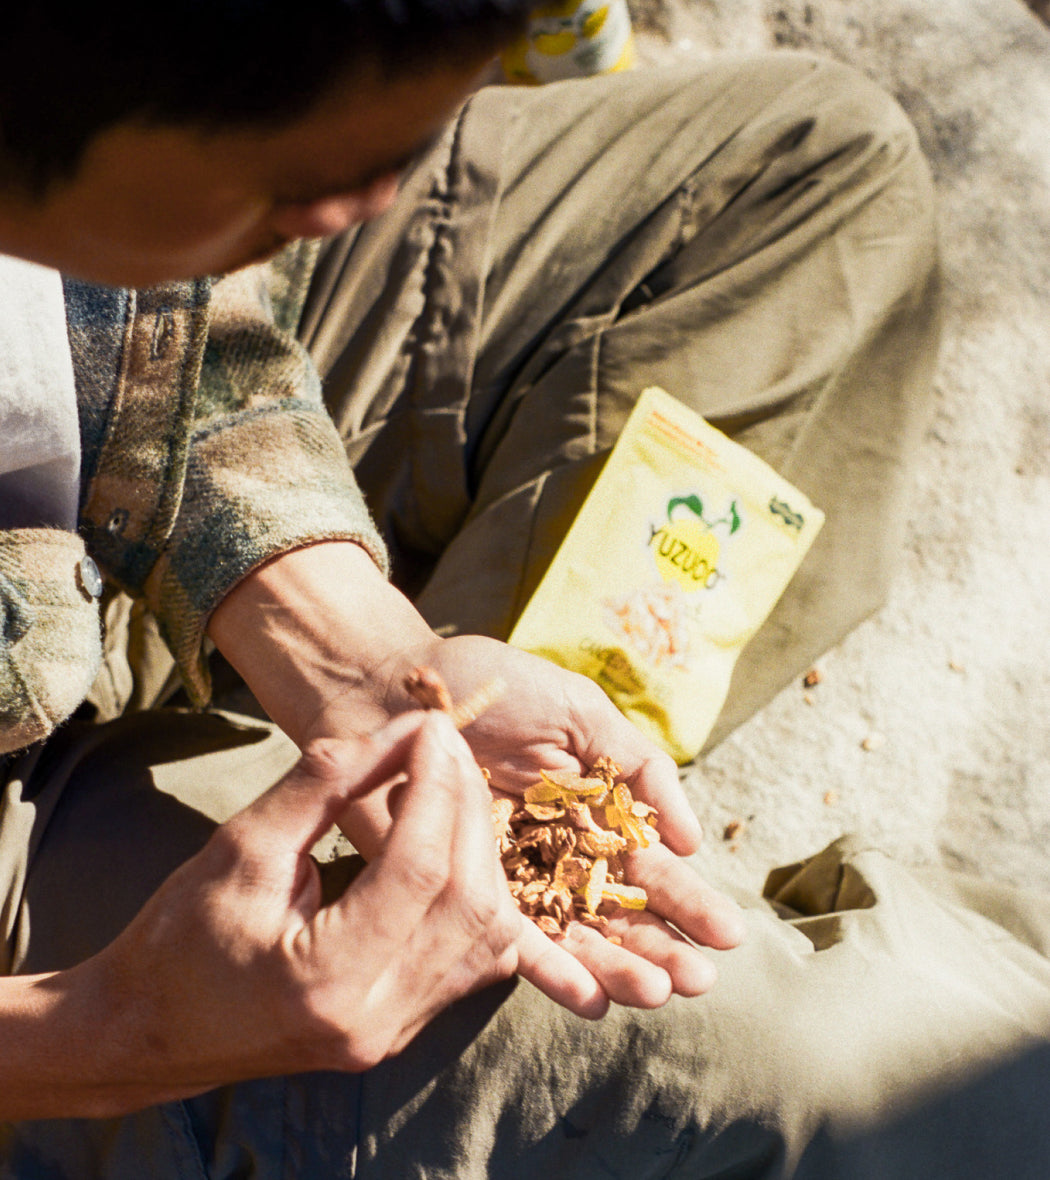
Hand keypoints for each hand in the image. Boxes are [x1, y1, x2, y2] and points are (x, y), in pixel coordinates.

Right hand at [66, 710, 519, 1116]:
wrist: (149, 1030)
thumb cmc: (178, 936)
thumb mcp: (242, 843)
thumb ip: (326, 782)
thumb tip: (404, 729)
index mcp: (325, 983)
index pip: (418, 871)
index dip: (435, 786)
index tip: (430, 727)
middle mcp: (377, 1020)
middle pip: (468, 900)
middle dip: (466, 808)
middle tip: (443, 745)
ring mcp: (397, 1033)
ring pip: (491, 933)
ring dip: (480, 848)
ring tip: (443, 789)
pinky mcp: (406, 1028)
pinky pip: (480, 958)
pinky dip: (480, 892)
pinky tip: (450, 845)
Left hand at [209, 542, 744, 1018]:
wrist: (392, 684)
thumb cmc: (488, 685)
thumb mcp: (577, 709)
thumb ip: (636, 764)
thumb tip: (691, 838)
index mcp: (587, 806)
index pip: (643, 860)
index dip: (684, 897)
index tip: (724, 934)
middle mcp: (554, 847)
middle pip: (614, 907)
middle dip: (659, 944)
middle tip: (699, 981)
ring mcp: (510, 873)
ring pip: (572, 932)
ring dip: (616, 965)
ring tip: (656, 993)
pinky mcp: (462, 889)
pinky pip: (508, 937)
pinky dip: (547, 969)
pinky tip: (589, 999)